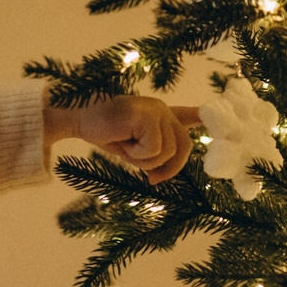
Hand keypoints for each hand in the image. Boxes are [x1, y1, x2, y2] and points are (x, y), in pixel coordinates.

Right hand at [46, 95, 200, 182]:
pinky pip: (154, 149)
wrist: (80, 120)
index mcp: (158, 112)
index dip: (199, 118)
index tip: (206, 118)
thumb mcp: (133, 144)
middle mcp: (161, 108)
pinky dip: (137, 154)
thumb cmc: (104, 132)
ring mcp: (155, 109)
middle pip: (184, 145)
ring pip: (168, 151)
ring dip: (145, 160)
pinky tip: (122, 141)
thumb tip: (160, 174)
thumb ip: (152, 151)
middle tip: (151, 179)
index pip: (186, 115)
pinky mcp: (146, 116)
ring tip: (127, 148)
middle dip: (169, 167)